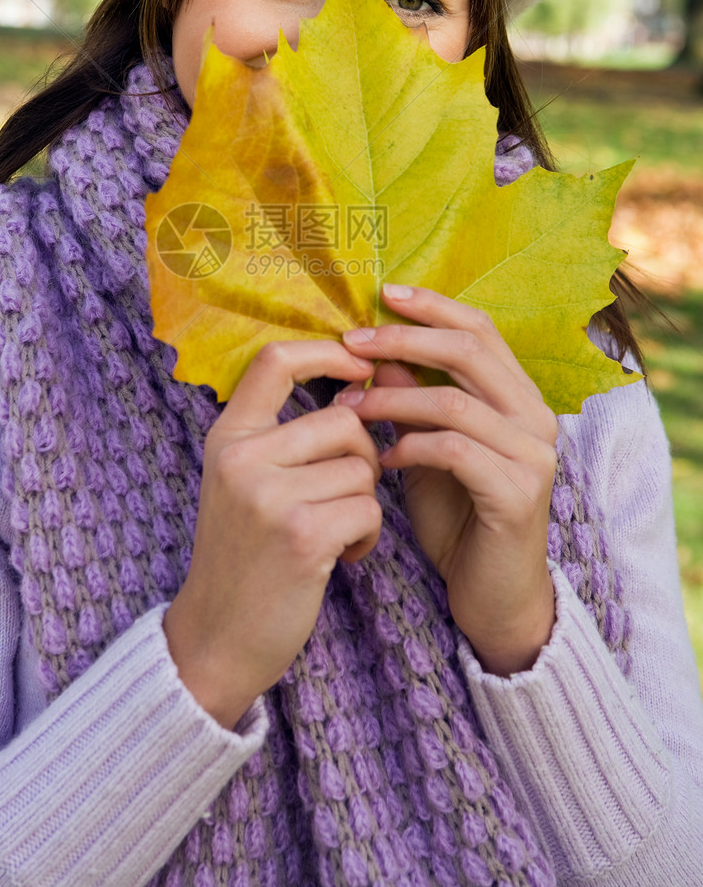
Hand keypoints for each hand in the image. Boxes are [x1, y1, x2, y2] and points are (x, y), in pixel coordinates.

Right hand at [163, 339, 382, 729]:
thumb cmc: (245, 556)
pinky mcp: (301, 536)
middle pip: (343, 420)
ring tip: (338, 532)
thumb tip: (361, 384)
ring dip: (366, 503)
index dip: (327, 351)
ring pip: (363, 467)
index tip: (360, 367)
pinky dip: (368, 534)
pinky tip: (344, 556)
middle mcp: (241, 458)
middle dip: (364, 456)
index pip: (276, 359)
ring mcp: (268, 496)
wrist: (216, 639)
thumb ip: (286, 435)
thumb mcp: (244, 481)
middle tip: (347, 494)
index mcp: (227, 436)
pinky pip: (369, 508)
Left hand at [337, 286, 557, 676]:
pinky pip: (455, 451)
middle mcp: (535, 417)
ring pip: (455, 401)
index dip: (433, 305)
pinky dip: (412, 446)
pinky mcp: (517, 494)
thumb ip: (411, 396)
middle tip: (353, 342)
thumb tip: (379, 348)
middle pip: (470, 350)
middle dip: (405, 338)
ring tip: (352, 407)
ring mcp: (532, 455)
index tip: (383, 294)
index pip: (480, 328)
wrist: (493, 594)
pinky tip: (384, 457)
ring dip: (394, 397)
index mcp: (517, 396)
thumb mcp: (427, 446)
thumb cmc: (457, 516)